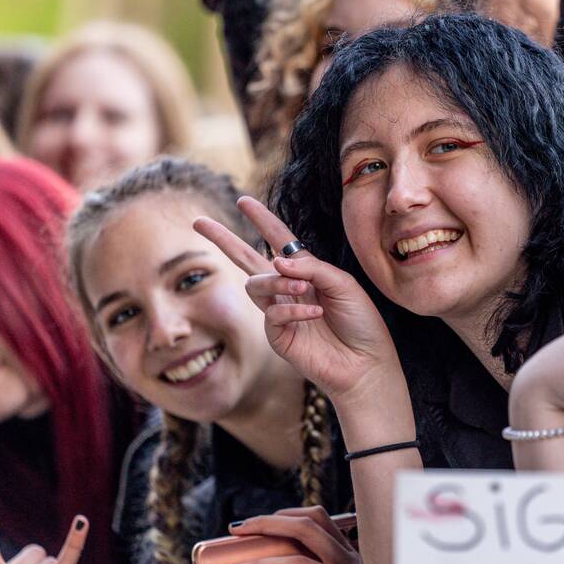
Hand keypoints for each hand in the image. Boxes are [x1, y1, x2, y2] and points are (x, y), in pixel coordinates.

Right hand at [194, 196, 403, 399]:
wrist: (366, 363)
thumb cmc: (361, 322)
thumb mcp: (344, 285)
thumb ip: (312, 268)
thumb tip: (275, 260)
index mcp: (307, 272)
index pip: (279, 240)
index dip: (262, 220)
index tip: (242, 200)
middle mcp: (288, 289)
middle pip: (247, 259)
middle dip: (223, 239)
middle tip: (198, 222)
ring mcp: (280, 312)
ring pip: (256, 284)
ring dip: (278, 282)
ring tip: (303, 289)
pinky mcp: (277, 336)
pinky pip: (271, 313)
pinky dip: (292, 309)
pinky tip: (314, 313)